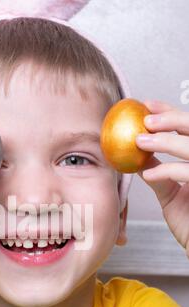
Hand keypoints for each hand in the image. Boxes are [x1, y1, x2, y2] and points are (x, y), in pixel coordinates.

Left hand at [135, 99, 188, 257]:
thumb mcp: (172, 196)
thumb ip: (160, 176)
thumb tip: (138, 158)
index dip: (171, 112)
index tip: (147, 105)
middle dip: (172, 118)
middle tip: (146, 120)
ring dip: (167, 141)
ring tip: (141, 141)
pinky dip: (167, 170)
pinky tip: (149, 174)